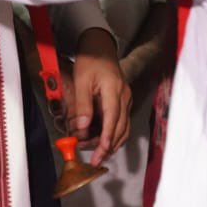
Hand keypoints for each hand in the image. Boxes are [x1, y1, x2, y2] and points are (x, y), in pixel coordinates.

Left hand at [64, 29, 131, 165]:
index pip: (113, 118)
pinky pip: (120, 122)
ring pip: (122, 128)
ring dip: (110, 142)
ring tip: (95, 153)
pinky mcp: (122, 102)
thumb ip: (82, 104)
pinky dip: (111, 134)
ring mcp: (125, 100)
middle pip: (120, 128)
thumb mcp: (81, 79)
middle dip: (108, 146)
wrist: (100, 47)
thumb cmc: (90, 60)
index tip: (102, 152)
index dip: (107, 137)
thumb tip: (83, 127)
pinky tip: (100, 141)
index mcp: (114, 89)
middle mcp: (124, 97)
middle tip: (94, 159)